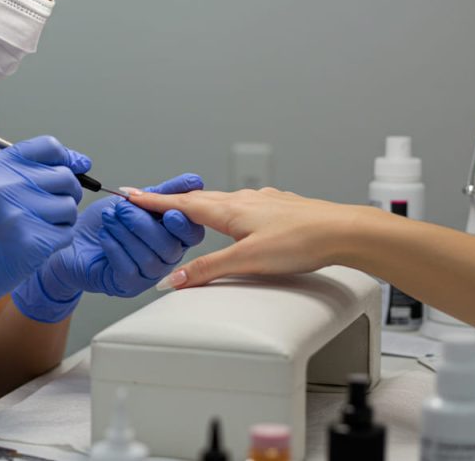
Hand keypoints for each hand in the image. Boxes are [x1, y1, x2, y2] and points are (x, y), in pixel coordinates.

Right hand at [0, 136, 89, 363]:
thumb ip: (28, 172)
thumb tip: (82, 163)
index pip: (48, 147)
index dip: (68, 157)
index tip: (77, 167)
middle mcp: (6, 184)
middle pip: (65, 177)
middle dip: (67, 193)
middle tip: (50, 209)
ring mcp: (18, 213)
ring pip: (70, 207)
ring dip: (62, 220)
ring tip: (37, 229)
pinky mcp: (31, 241)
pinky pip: (66, 233)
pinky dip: (57, 241)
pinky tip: (35, 246)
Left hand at [11, 174, 204, 321]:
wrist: (71, 241)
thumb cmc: (103, 223)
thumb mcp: (134, 201)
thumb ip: (162, 192)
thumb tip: (194, 180)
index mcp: (170, 237)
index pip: (191, 235)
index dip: (184, 224)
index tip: (169, 212)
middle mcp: (163, 259)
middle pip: (170, 247)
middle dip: (145, 224)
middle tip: (122, 208)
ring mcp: (146, 276)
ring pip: (149, 259)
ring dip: (127, 234)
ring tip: (110, 218)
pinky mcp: (126, 286)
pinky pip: (129, 270)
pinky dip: (116, 248)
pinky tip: (105, 236)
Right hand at [126, 187, 358, 289]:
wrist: (343, 231)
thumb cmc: (301, 241)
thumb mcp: (248, 261)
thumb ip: (210, 270)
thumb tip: (175, 279)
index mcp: (230, 209)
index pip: (181, 204)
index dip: (153, 201)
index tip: (131, 194)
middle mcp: (244, 200)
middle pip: (199, 200)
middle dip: (173, 202)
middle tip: (152, 203)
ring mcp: (264, 202)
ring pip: (223, 202)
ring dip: (201, 206)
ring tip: (189, 212)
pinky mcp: (281, 208)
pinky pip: (245, 206)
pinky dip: (229, 211)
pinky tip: (239, 220)